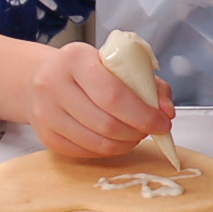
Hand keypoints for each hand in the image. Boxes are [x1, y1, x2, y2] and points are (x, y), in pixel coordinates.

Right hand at [25, 41, 173, 157]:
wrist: (47, 77)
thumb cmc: (91, 69)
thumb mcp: (121, 65)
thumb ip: (149, 84)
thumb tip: (167, 112)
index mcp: (76, 59)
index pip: (113, 95)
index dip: (143, 114)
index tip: (163, 122)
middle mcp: (53, 84)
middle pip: (106, 123)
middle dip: (137, 132)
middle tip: (150, 130)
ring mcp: (45, 113)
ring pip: (97, 142)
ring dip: (125, 144)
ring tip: (135, 135)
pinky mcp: (46, 136)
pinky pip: (85, 152)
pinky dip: (108, 151)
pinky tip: (116, 140)